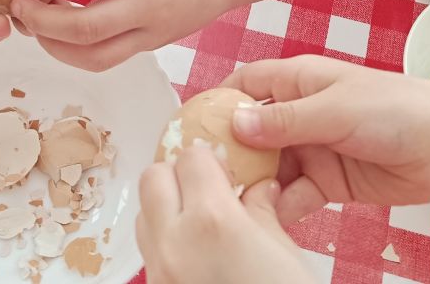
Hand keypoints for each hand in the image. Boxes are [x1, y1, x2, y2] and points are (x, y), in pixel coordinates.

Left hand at [9, 0, 254, 71]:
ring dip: (54, 46)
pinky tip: (58, 32)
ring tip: (32, 22)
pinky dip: (75, 52)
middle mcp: (152, 4)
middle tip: (17, 5)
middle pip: (87, 29)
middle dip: (42, 22)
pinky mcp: (153, 46)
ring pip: (95, 57)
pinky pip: (107, 59)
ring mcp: (154, 32)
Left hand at [138, 144, 311, 283]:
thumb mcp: (285, 252)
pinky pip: (148, 250)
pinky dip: (166, 238)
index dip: (212, 158)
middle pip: (154, 177)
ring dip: (168, 206)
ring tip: (203, 221)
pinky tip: (198, 252)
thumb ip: (261, 211)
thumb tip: (257, 187)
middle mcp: (175, 241)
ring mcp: (159, 272)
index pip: (192, 157)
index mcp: (212, 221)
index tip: (227, 166)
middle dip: (180, 174)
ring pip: (144, 213)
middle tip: (211, 188)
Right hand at [221, 56, 429, 222]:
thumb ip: (285, 120)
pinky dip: (279, 206)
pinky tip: (268, 216)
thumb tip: (235, 123)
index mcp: (300, 82)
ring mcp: (314, 149)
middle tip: (205, 176)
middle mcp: (301, 114)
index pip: (246, 85)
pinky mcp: (328, 182)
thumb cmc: (399, 108)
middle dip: (229, 152)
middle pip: (251, 132)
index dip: (218, 102)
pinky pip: (293, 195)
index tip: (191, 126)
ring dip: (252, 183)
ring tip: (232, 202)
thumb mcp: (335, 109)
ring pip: (268, 167)